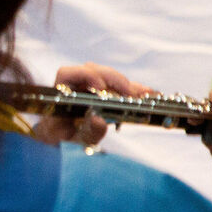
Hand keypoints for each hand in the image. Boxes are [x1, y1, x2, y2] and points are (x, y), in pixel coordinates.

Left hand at [31, 63, 154, 146]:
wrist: (64, 139)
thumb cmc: (65, 138)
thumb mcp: (74, 140)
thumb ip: (86, 132)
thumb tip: (99, 120)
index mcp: (61, 94)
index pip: (67, 74)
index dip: (84, 75)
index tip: (100, 88)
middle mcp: (74, 85)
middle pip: (94, 70)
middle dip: (114, 79)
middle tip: (130, 94)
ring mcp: (90, 87)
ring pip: (109, 77)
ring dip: (127, 85)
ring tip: (144, 95)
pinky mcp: (104, 92)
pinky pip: (119, 87)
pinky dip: (134, 90)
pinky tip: (150, 94)